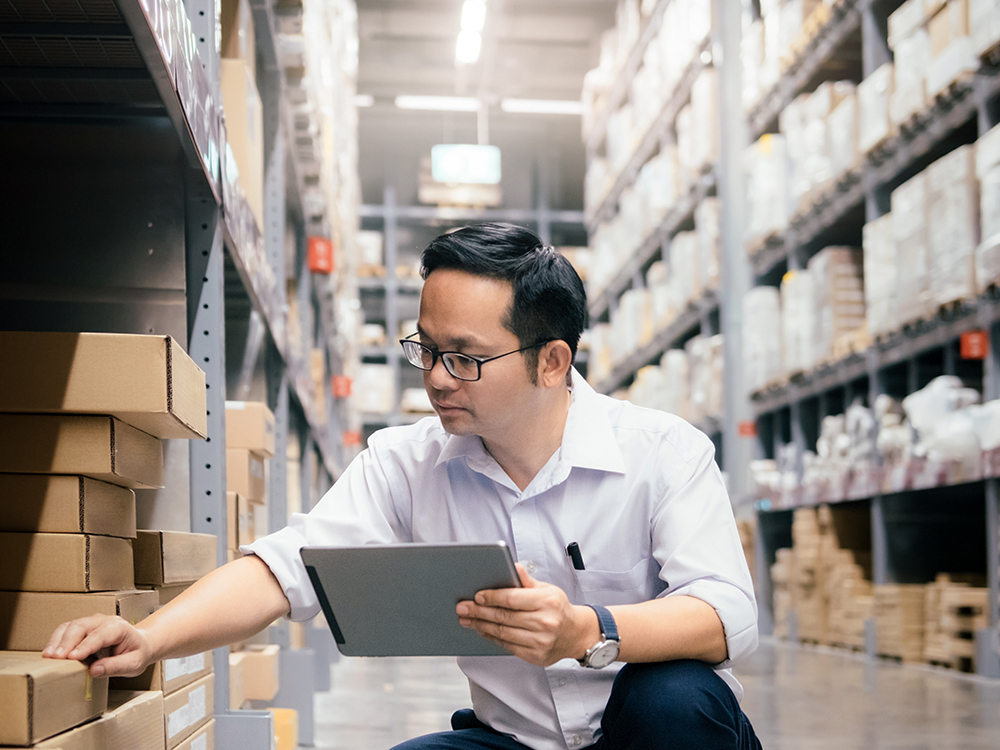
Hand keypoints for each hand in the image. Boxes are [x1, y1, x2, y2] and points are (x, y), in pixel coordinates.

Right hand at [42, 614, 154, 677]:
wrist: (139, 644)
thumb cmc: (137, 653)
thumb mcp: (133, 664)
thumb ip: (115, 666)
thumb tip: (94, 670)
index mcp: (119, 628)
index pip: (100, 635)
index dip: (85, 646)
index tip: (72, 657)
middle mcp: (104, 621)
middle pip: (81, 627)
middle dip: (67, 642)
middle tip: (55, 658)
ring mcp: (91, 622)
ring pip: (71, 626)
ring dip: (58, 640)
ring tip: (48, 656)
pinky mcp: (82, 628)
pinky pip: (66, 630)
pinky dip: (56, 640)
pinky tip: (49, 652)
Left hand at [456, 563, 597, 666]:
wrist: (575, 634)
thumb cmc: (557, 608)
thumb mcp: (547, 589)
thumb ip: (527, 580)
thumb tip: (513, 566)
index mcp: (547, 602)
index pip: (513, 599)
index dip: (492, 597)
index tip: (476, 596)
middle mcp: (545, 623)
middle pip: (504, 617)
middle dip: (479, 612)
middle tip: (462, 608)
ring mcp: (540, 642)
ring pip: (503, 633)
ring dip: (481, 626)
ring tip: (467, 620)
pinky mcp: (535, 656)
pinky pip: (508, 646)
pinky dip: (492, 637)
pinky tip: (482, 630)